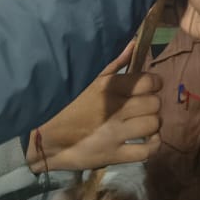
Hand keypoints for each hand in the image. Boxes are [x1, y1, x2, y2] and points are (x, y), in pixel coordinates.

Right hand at [34, 44, 161, 172]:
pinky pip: (148, 150)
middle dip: (152, 105)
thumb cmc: (67, 105)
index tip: (148, 89)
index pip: (149, 82)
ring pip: (153, 125)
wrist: (45, 138)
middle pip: (154, 104)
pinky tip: (147, 140)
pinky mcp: (114, 155)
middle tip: (142, 109)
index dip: (154, 84)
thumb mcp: (89, 80)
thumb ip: (115, 64)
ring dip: (152, 125)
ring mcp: (115, 133)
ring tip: (143, 124)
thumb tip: (135, 44)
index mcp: (109, 87)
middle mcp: (115, 108)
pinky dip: (152, 145)